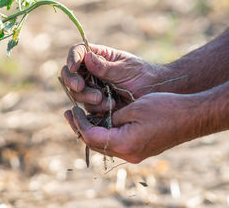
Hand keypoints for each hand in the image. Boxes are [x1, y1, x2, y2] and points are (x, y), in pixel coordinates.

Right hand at [61, 43, 163, 111]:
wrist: (154, 95)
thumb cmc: (143, 76)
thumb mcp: (124, 69)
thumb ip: (105, 67)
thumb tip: (87, 57)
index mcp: (98, 57)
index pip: (78, 52)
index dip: (72, 58)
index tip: (73, 66)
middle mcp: (91, 72)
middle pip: (70, 74)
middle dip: (73, 81)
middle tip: (80, 86)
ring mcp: (92, 88)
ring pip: (76, 93)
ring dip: (87, 96)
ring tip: (105, 99)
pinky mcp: (95, 104)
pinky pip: (86, 107)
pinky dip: (96, 107)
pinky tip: (111, 106)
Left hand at [64, 92, 200, 162]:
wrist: (192, 116)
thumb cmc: (165, 108)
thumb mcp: (134, 108)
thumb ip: (112, 116)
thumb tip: (97, 119)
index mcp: (125, 144)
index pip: (91, 137)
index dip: (78, 123)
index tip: (72, 109)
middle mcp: (128, 153)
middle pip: (95, 144)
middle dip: (80, 128)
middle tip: (70, 112)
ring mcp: (134, 153)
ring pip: (104, 144)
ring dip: (91, 130)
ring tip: (80, 114)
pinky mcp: (139, 149)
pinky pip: (115, 142)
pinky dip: (104, 131)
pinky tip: (99, 118)